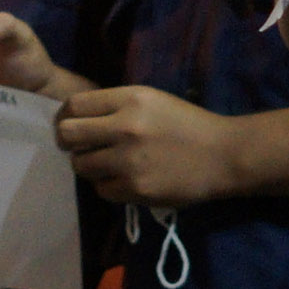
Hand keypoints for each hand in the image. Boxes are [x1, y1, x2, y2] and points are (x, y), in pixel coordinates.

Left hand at [57, 86, 248, 206]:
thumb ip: (116, 105)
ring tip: (107, 164)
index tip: (69, 124)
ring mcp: (129, 161)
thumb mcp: (152, 100)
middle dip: (68, 142)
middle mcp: (125, 127)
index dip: (65, 116)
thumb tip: (77, 118)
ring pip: (81, 165)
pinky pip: (102, 189)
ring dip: (89, 165)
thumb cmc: (187, 124)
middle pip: (68, 135)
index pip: (75, 105)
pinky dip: (108, 185)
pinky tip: (125, 178)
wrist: (223, 156)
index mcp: (130, 99)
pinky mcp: (135, 189)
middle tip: (79, 147)